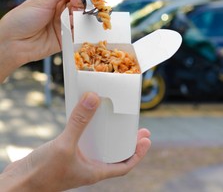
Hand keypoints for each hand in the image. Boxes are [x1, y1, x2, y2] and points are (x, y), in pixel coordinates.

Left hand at [0, 0, 94, 80]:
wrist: (12, 43)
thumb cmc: (22, 19)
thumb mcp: (44, 1)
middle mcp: (63, 10)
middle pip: (82, 2)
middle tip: (77, 0)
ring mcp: (66, 24)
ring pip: (82, 17)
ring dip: (80, 14)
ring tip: (70, 14)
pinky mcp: (68, 39)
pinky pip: (79, 33)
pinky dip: (80, 29)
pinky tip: (73, 26)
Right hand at [0, 92, 150, 190]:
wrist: (17, 185)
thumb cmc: (42, 174)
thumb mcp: (65, 145)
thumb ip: (80, 122)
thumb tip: (94, 97)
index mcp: (95, 171)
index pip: (125, 166)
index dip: (138, 154)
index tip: (146, 140)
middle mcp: (89, 167)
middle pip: (116, 154)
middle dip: (128, 142)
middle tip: (138, 128)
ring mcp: (78, 161)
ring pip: (100, 147)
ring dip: (111, 135)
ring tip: (118, 121)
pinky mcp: (66, 154)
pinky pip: (84, 141)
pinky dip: (90, 131)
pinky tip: (90, 119)